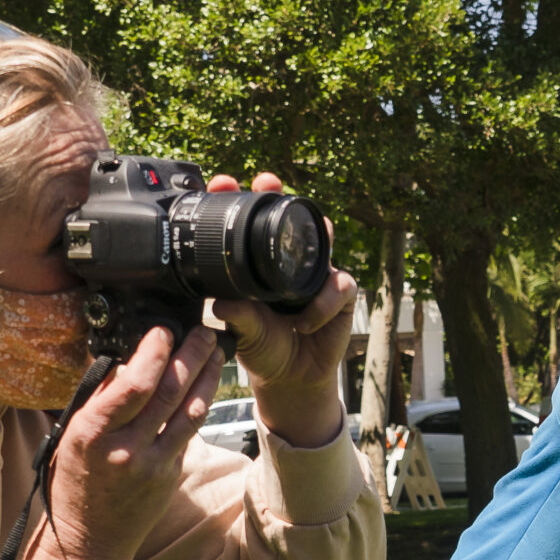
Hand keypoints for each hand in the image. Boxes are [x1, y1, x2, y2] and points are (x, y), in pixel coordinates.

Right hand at [22, 325, 225, 559]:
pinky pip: (189, 433)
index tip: (164, 330)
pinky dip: (200, 404)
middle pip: (169, 392)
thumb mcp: (71, 436)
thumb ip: (100, 400)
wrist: (89, 540)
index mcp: (92, 433)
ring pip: (189, 411)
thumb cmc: (74, 482)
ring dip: (206, 376)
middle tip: (203, 329)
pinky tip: (206, 384)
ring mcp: (152, 464)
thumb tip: (126, 358)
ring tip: (215, 350)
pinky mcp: (170, 475)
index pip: (133, 385)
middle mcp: (125, 448)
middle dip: (191, 355)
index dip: (155, 352)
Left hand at [201, 170, 353, 449]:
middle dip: (281, 197)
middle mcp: (288, 264)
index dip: (239, 201)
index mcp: (259, 265)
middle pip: (289, 221)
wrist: (291, 378)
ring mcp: (315, 276)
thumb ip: (237, 316)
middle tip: (267, 181)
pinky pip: (337, 287)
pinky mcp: (339, 295)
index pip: (249, 226)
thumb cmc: (264, 348)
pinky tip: (304, 323)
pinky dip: (321, 305)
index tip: (222, 183)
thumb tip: (221, 302)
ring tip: (310, 235)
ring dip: (317, 235)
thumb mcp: (244, 332)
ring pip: (321, 244)